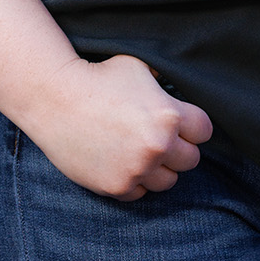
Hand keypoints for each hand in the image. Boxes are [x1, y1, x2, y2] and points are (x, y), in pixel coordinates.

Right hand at [22, 52, 212, 201]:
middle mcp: (158, 145)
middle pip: (191, 160)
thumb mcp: (139, 66)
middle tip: (157, 138)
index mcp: (169, 115)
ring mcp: (137, 169)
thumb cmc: (98, 76)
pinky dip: (133, 181)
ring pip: (168, 181)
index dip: (192, 126)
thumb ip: (164, 81)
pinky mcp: (116, 186)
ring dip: (158, 169)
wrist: (55, 98)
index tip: (180, 123)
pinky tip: (120, 162)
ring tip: (139, 152)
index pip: (205, 131)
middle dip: (177, 149)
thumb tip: (182, 82)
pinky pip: (139, 193)